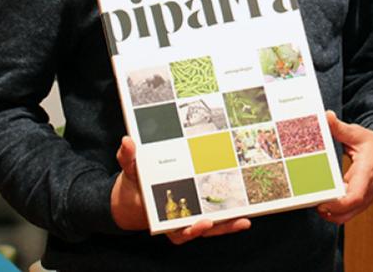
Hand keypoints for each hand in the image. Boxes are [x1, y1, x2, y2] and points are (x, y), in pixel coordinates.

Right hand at [111, 136, 251, 241]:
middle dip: (218, 229)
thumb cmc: (133, 186)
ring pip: (210, 226)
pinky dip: (227, 216)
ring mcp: (189, 216)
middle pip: (200, 230)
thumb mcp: (129, 172)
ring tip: (245, 220)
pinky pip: (214, 216)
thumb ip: (128, 159)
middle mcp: (177, 221)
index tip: (202, 223)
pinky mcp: (197, 209)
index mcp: (161, 216)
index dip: (191, 229)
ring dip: (228, 225)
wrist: (132, 198)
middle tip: (236, 221)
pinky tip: (243, 209)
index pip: (177, 230)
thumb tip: (127, 141)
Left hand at [316, 111, 372, 223]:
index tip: (322, 202)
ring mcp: (364, 199)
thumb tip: (327, 116)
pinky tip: (321, 201)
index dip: (338, 204)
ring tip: (313, 201)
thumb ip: (340, 128)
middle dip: (328, 212)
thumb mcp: (358, 134)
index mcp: (366, 173)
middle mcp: (367, 191)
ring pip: (345, 217)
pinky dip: (333, 211)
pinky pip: (346, 213)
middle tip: (310, 201)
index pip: (356, 197)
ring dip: (329, 214)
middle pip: (347, 213)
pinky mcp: (360, 202)